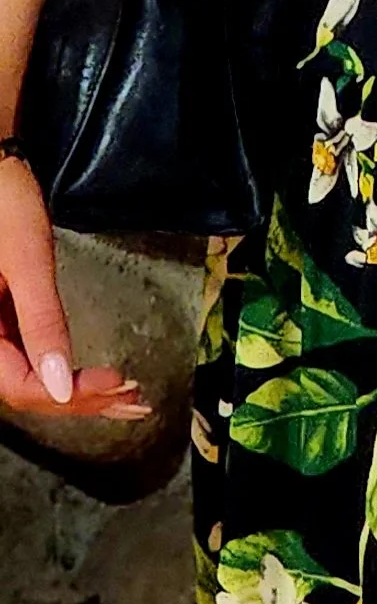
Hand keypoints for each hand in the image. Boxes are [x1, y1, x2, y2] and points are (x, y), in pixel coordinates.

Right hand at [0, 159, 143, 419]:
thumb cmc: (4, 203)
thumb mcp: (27, 261)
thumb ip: (41, 323)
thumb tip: (61, 388)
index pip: (19, 387)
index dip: (69, 393)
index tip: (118, 379)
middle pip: (28, 391)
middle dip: (82, 399)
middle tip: (135, 399)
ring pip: (32, 380)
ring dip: (79, 393)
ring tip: (129, 401)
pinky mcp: (4, 322)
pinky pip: (34, 358)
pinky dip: (68, 371)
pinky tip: (100, 381)